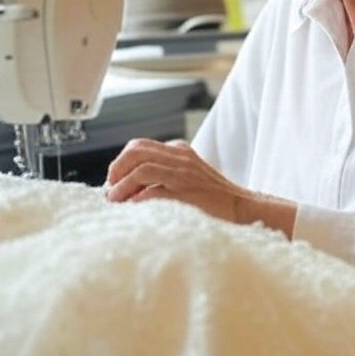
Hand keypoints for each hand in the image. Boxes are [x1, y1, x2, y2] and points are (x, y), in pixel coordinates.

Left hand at [104, 138, 250, 222]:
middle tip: (112, 188)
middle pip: (136, 151)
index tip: (115, 180)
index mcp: (180, 151)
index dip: (121, 162)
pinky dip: (136, 200)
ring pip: (140, 169)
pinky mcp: (186, 194)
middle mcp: (180, 159)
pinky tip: (132, 208)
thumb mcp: (189, 174)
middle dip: (117, 169)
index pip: (140, 146)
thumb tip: (129, 185)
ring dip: (121, 186)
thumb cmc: (214, 198)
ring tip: (115, 200)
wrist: (242, 209)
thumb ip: (166, 172)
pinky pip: (152, 192)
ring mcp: (184, 175)